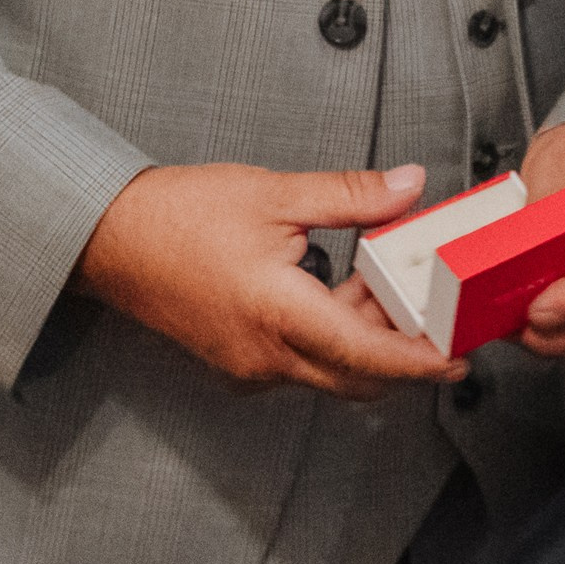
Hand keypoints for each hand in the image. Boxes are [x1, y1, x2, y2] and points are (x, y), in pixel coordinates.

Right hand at [75, 159, 463, 397]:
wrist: (108, 238)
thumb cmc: (176, 216)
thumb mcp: (274, 193)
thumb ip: (351, 195)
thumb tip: (407, 186)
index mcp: (277, 315)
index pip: (367, 356)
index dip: (419, 362)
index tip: (456, 358)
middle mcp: (264, 355)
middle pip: (356, 377)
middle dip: (400, 351)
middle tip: (432, 312)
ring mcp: (248, 365)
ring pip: (329, 370)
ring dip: (363, 338)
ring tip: (378, 280)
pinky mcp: (238, 360)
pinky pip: (300, 362)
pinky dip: (331, 336)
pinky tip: (338, 288)